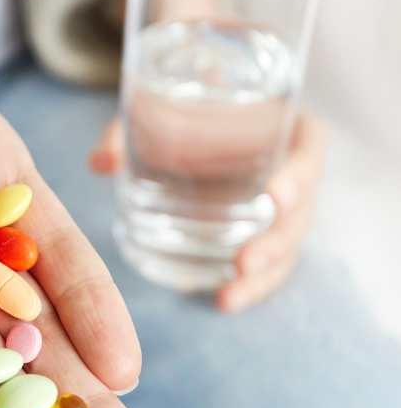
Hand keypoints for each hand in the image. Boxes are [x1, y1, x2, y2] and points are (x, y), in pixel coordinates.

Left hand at [90, 113, 326, 310]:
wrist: (189, 118)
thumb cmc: (180, 106)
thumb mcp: (151, 108)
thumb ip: (127, 130)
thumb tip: (99, 164)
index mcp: (284, 126)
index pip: (309, 149)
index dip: (299, 174)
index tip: (274, 195)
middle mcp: (290, 169)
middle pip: (301, 210)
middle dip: (276, 241)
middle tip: (243, 261)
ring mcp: (281, 207)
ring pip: (287, 245)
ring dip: (264, 274)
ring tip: (228, 295)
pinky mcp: (262, 232)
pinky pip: (269, 264)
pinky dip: (250, 286)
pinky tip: (223, 301)